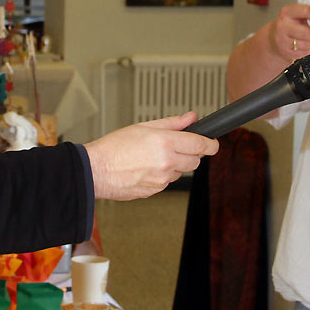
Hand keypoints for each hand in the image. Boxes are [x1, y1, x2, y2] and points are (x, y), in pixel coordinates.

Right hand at [84, 112, 218, 199]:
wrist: (96, 170)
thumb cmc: (113, 147)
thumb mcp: (143, 127)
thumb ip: (172, 123)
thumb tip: (190, 117)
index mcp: (165, 142)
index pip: (200, 144)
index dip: (210, 144)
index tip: (213, 143)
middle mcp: (166, 162)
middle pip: (195, 161)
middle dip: (190, 154)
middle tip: (175, 147)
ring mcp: (162, 179)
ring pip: (180, 172)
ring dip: (174, 165)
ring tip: (152, 158)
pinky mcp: (155, 191)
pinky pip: (167, 182)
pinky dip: (161, 176)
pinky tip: (145, 169)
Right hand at [268, 3, 309, 61]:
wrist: (273, 36)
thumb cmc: (288, 24)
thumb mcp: (295, 13)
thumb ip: (308, 12)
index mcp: (286, 13)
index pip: (307, 11)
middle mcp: (282, 26)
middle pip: (307, 32)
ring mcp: (282, 40)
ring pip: (308, 44)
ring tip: (308, 38)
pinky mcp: (285, 52)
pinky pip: (305, 52)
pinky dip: (308, 49)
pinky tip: (303, 44)